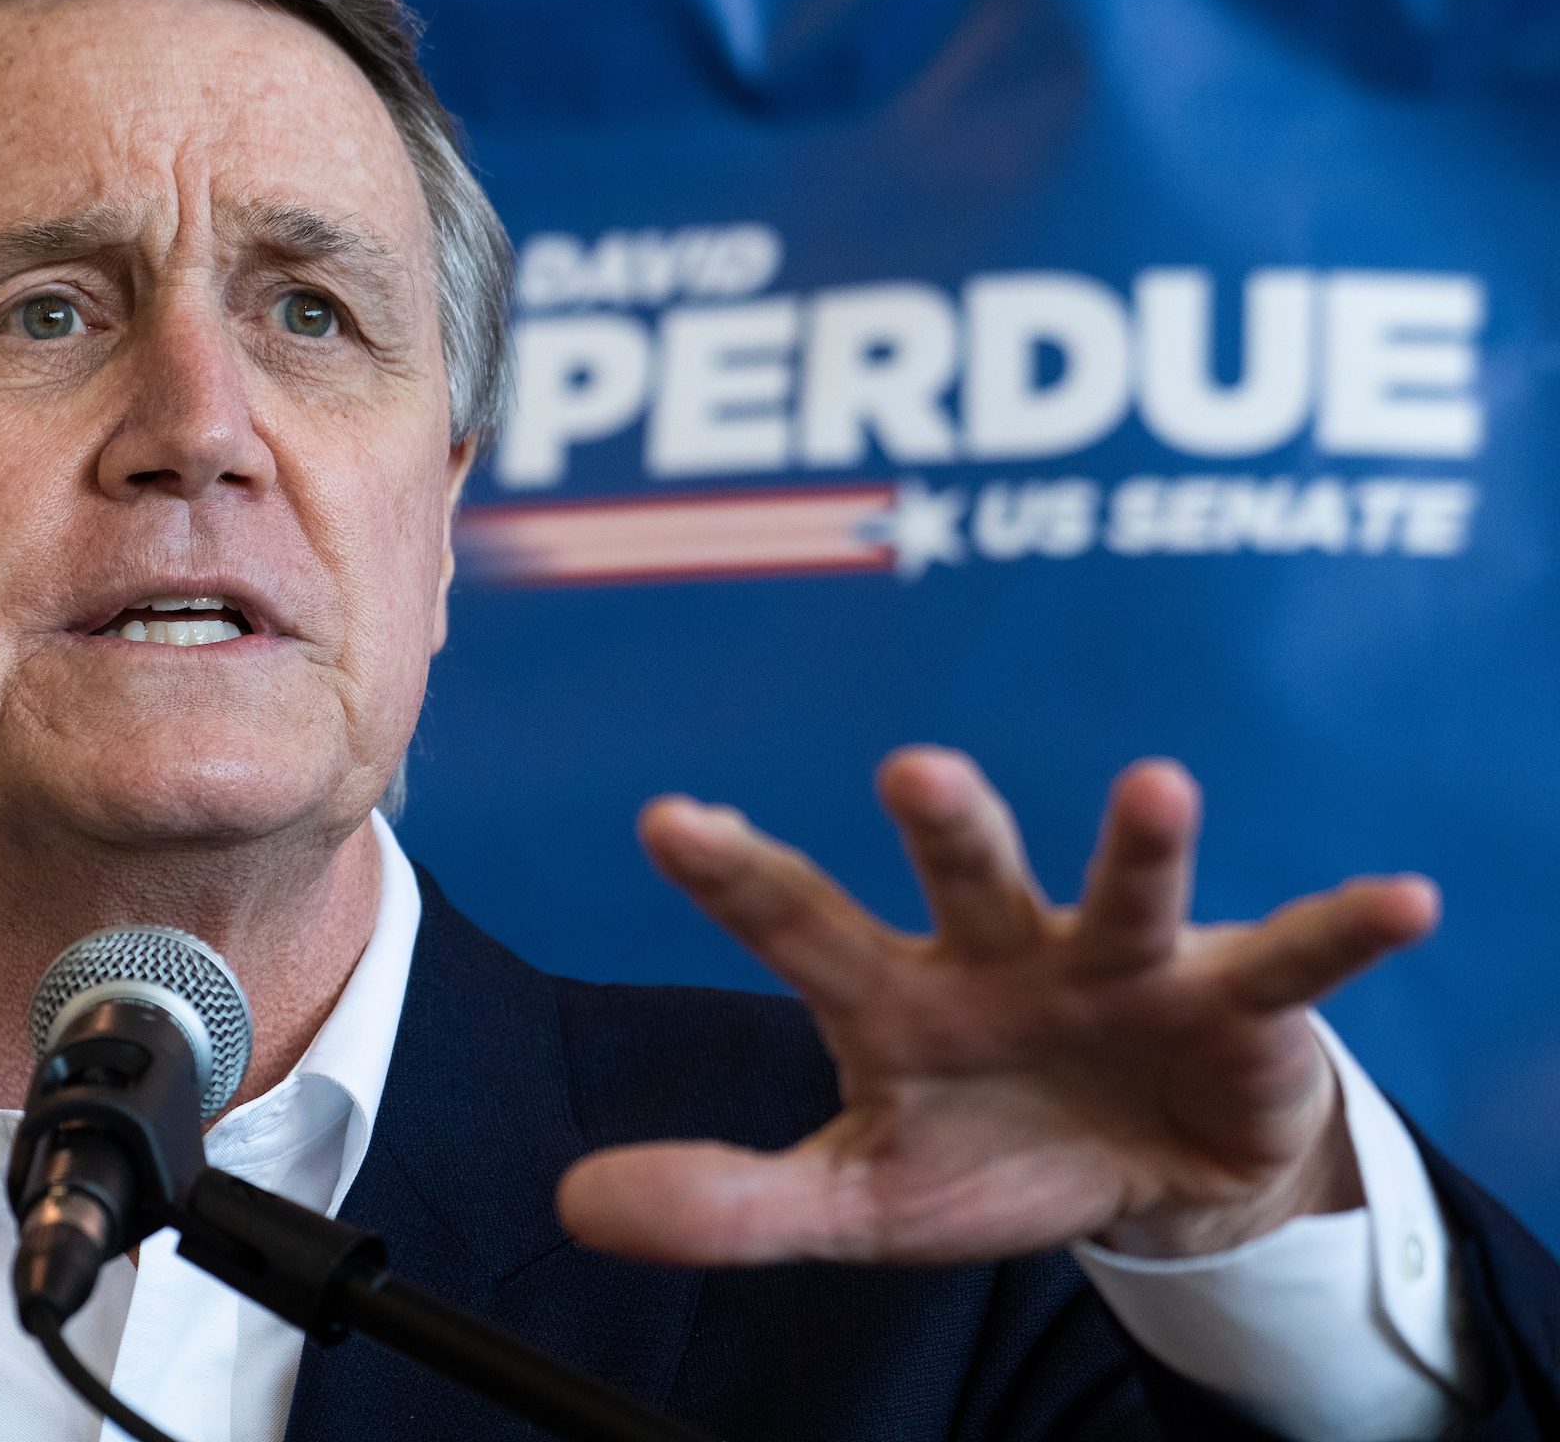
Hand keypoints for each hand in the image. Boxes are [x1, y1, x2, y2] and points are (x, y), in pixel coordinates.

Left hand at [555, 749, 1437, 1267]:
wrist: (1138, 1172)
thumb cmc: (984, 1148)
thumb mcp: (858, 1195)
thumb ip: (729, 1199)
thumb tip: (575, 1205)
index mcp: (895, 991)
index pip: (798, 923)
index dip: (735, 874)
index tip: (666, 818)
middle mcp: (1000, 949)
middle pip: (965, 877)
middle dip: (947, 826)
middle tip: (911, 770)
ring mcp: (1119, 964)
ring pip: (1122, 893)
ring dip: (1139, 846)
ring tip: (1158, 788)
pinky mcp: (1231, 1000)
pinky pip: (1288, 961)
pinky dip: (1340, 931)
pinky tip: (1399, 902)